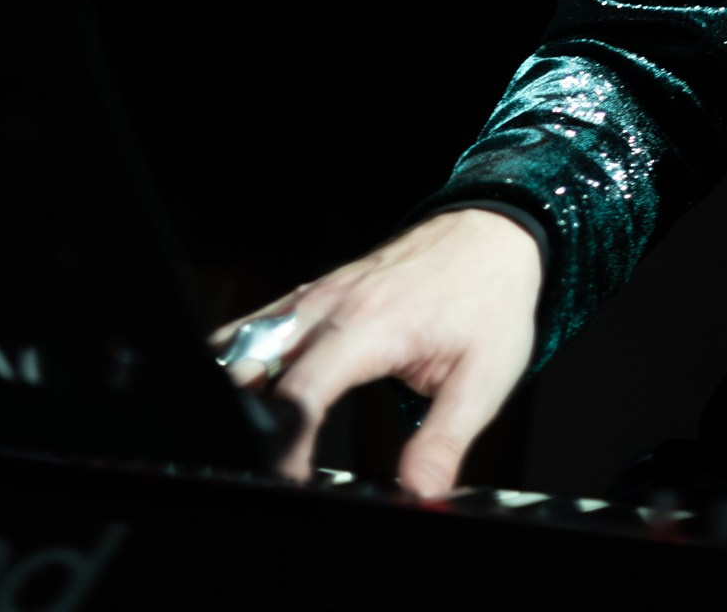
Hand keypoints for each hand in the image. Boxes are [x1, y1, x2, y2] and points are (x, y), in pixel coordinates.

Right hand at [214, 209, 541, 490]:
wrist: (493, 234)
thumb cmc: (489, 300)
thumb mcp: (483, 380)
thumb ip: (444, 441)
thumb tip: (419, 494)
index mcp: (369, 326)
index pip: (302, 393)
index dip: (284, 444)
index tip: (284, 482)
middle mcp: (330, 306)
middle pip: (254, 365)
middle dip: (244, 419)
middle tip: (254, 466)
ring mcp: (316, 295)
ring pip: (244, 340)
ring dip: (233, 388)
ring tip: (238, 439)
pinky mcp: (314, 294)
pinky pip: (257, 324)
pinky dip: (239, 359)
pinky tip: (241, 392)